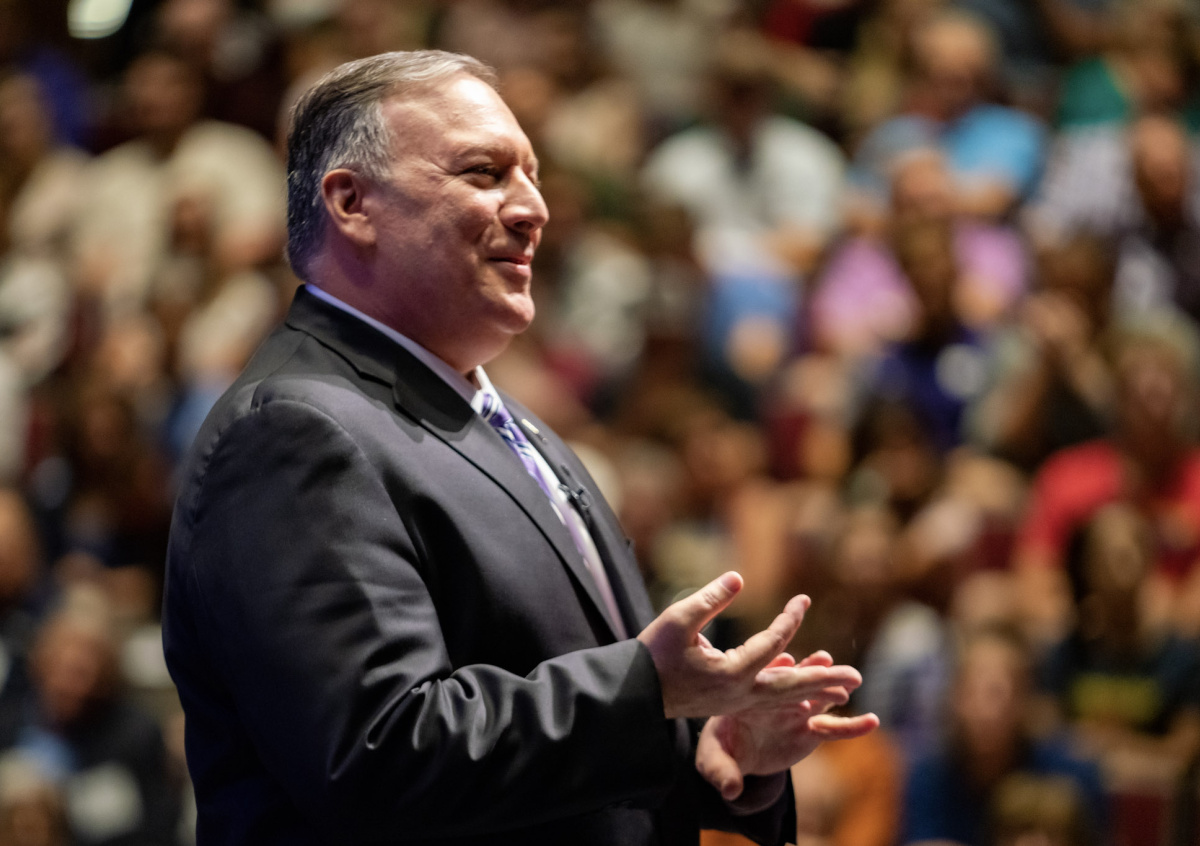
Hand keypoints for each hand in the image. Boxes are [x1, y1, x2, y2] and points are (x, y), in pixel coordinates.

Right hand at [636, 572, 862, 718]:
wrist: (634, 694)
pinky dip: (791, 694)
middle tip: (858, 676)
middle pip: (791, 686)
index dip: (790, 619)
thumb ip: (711, 598)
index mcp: (731, 674)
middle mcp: (739, 694)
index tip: (804, 599)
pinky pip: (769, 701)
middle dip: (824, 679)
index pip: (772, 643)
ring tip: (843, 688)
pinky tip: (803, 689)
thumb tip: (739, 577)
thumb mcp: (678, 620)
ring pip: (784, 698)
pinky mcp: (729, 705)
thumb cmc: (653, 654)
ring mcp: (735, 703)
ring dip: (813, 690)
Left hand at [695, 651, 878, 800]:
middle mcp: (777, 699)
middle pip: (795, 681)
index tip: (786, 661)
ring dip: (833, 686)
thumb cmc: (722, 749)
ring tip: (852, 680)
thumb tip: (730, 790)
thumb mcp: (712, 759)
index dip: (774, 669)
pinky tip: (872, 721)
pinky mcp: (810, 731)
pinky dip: (852, 726)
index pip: (762, 679)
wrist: (737, 755)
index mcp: (750, 696)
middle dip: (810, 670)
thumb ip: (719, 770)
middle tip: (825, 660)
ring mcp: (797, 712)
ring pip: (819, 697)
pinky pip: (833, 728)